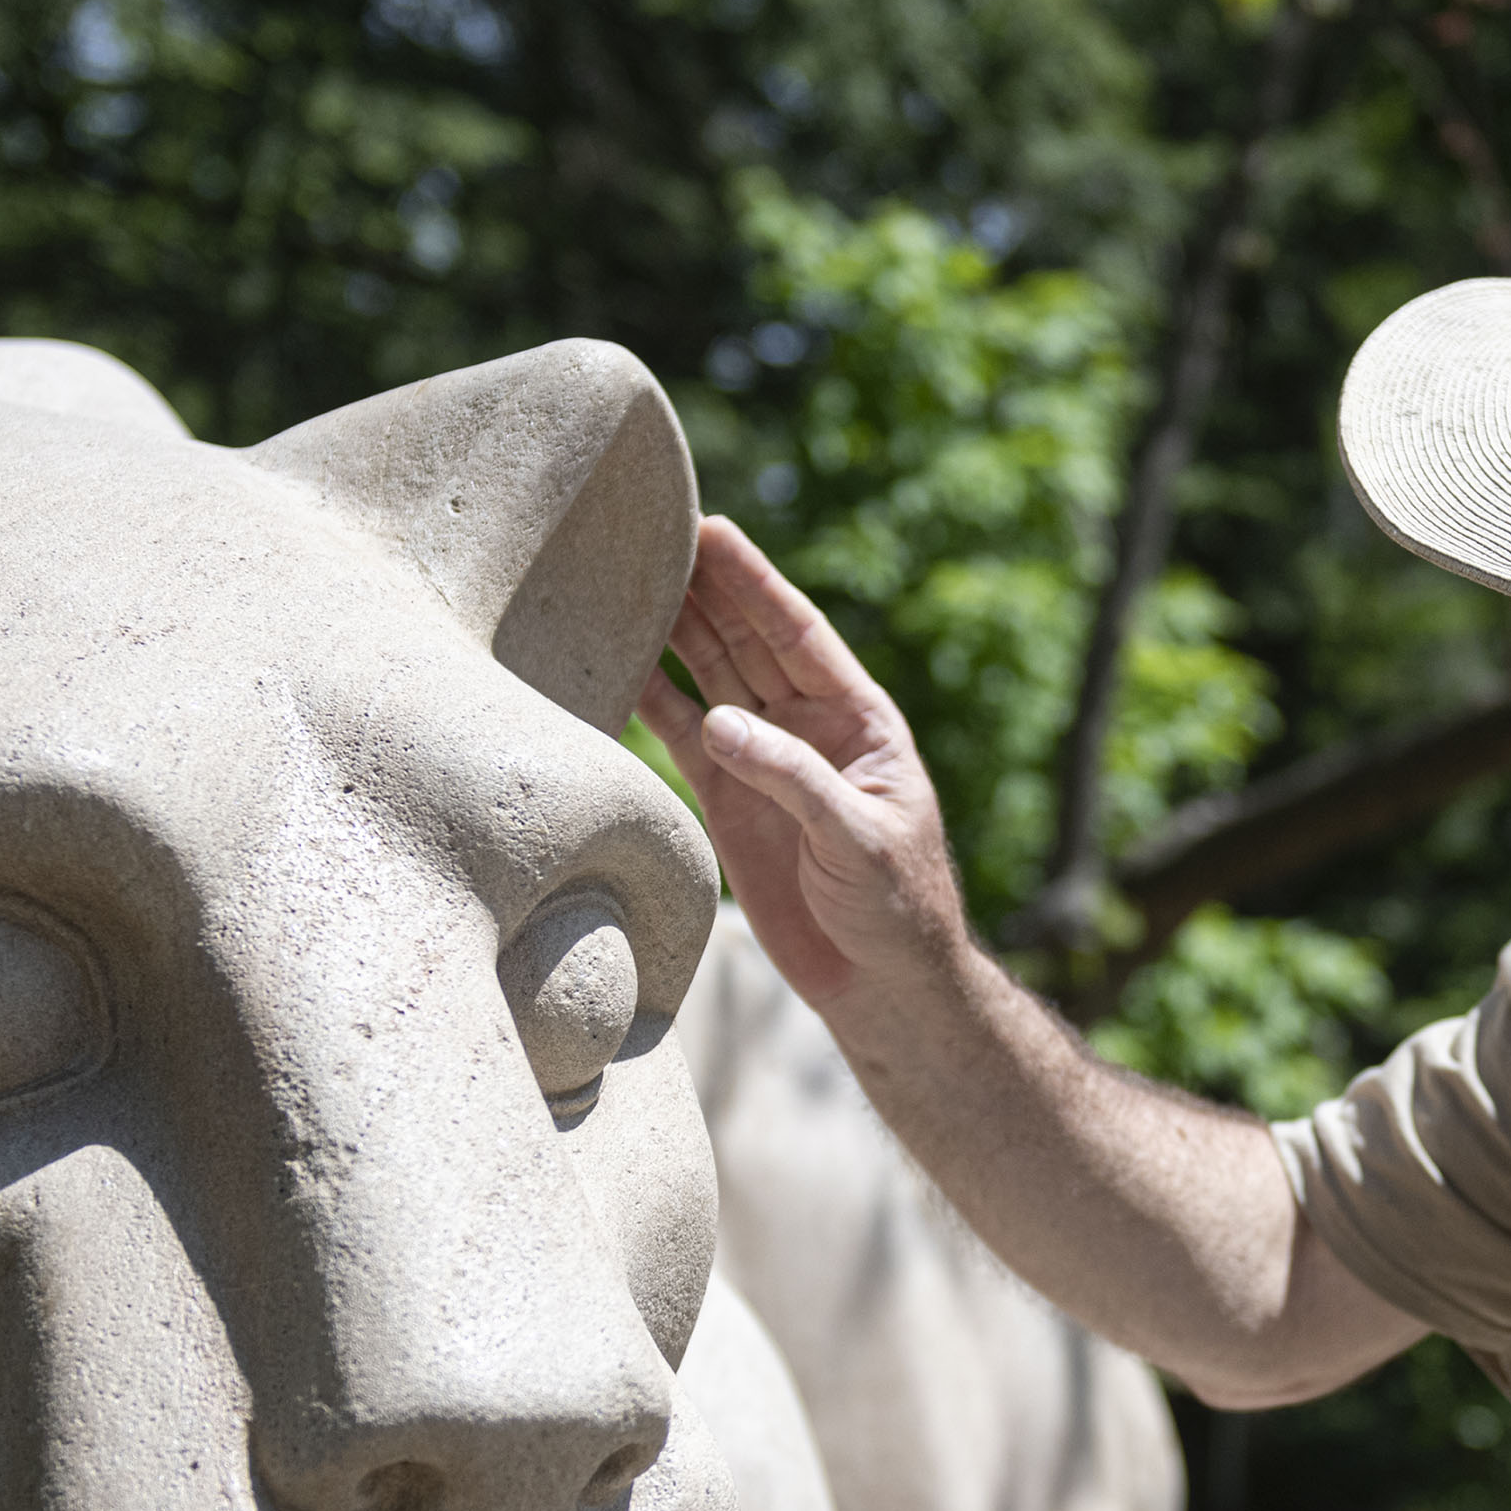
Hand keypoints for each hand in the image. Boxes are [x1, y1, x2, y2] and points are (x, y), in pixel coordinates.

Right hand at [638, 516, 969, 1010]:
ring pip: (709, 676)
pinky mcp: (727, 800)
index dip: (754, 581)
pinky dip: (648, 700)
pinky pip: (680, 736)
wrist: (881, 981)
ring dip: (670, 629)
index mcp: (858, 717)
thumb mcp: (858, 839)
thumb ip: (793, 779)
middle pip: (745, 639)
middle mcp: (807, 725)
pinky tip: (612, 660)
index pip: (797, 632)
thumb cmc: (897, 906)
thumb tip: (719, 722)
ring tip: (620, 576)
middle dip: (703, 585)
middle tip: (651, 529)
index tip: (711, 529)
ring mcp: (763, 759)